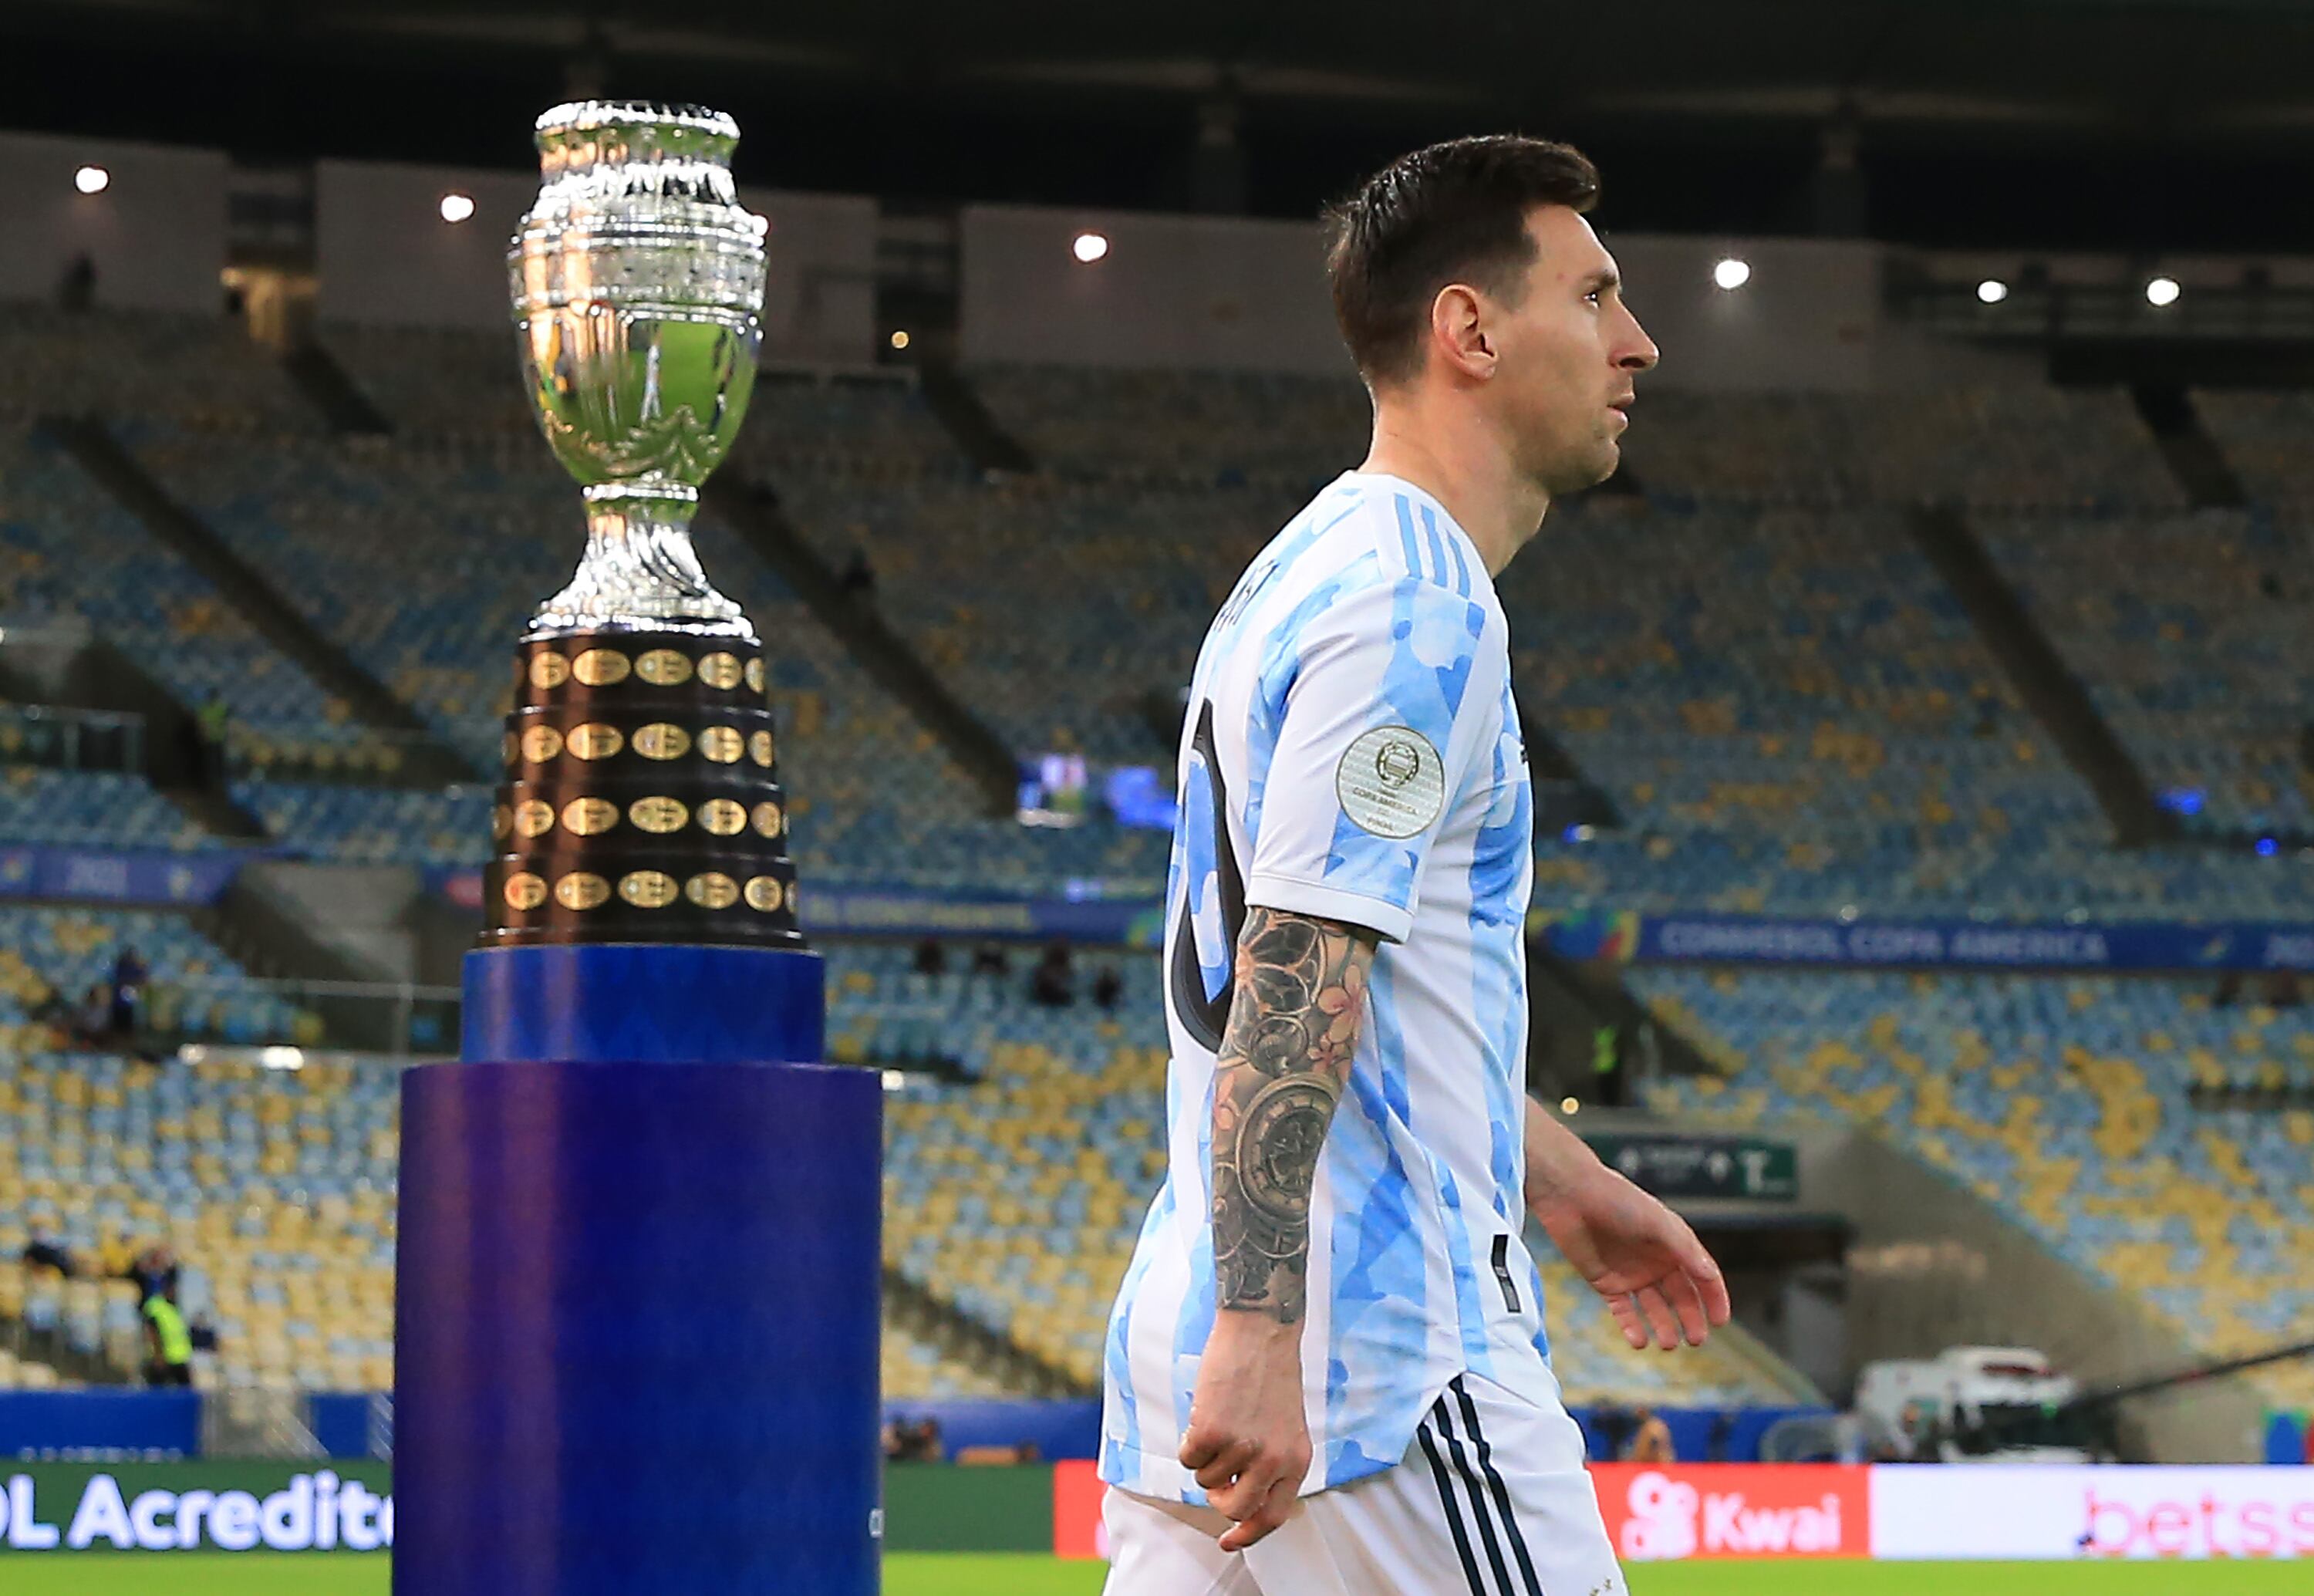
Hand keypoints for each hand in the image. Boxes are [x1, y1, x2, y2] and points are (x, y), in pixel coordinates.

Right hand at [1177, 1308, 1310, 1551]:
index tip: (1228, 1542)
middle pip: (1234, 1508)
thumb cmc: (1270, 1374)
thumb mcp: (1286, 1426)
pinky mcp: (1212, 1431)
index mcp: (1296, 1460)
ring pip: (1206, 1480)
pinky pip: (1188, 1457)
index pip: (1273, 1517)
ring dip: (1205, 1457)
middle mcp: (1272, 1460)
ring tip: (1218, 1421)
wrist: (1261, 1329)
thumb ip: (1272, 1464)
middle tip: (1215, 1475)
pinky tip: (1205, 1412)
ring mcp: (1242, 1447)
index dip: (1248, 1535)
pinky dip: (1189, 1440)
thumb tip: (1238, 1503)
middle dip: (1218, 1498)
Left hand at [1532, 1163, 1730, 1351]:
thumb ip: (1684, 1248)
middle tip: (1695, 1341)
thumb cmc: (1617, 1200)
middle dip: (1690, 1319)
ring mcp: (1631, 1274)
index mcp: (1674, 1244)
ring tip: (1667, 1344)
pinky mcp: (1606, 1283)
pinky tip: (1639, 1341)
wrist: (1571, 1195)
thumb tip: (1709, 1274)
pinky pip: (1624, 1311)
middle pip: (1681, 1298)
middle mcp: (1656, 1262)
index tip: (1720, 1321)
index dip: (1714, 1298)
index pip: (1702, 1276)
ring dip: (1663, 1327)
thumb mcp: (1657, 1221)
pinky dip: (1632, 1327)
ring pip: (1654, 1309)